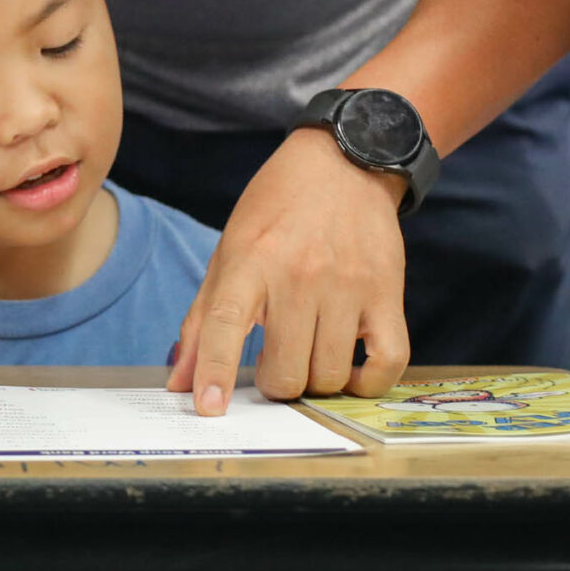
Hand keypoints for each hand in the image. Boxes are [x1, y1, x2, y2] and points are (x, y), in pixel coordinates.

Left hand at [168, 126, 409, 415]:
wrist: (345, 162)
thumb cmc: (278, 210)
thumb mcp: (230, 250)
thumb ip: (204, 320)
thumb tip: (182, 383)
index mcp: (252, 260)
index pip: (227, 324)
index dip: (215, 371)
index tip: (208, 407)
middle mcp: (300, 274)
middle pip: (286, 371)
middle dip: (275, 384)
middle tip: (275, 363)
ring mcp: (348, 285)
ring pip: (330, 375)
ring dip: (315, 381)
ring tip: (309, 355)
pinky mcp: (387, 292)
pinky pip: (387, 362)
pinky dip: (368, 383)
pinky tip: (352, 372)